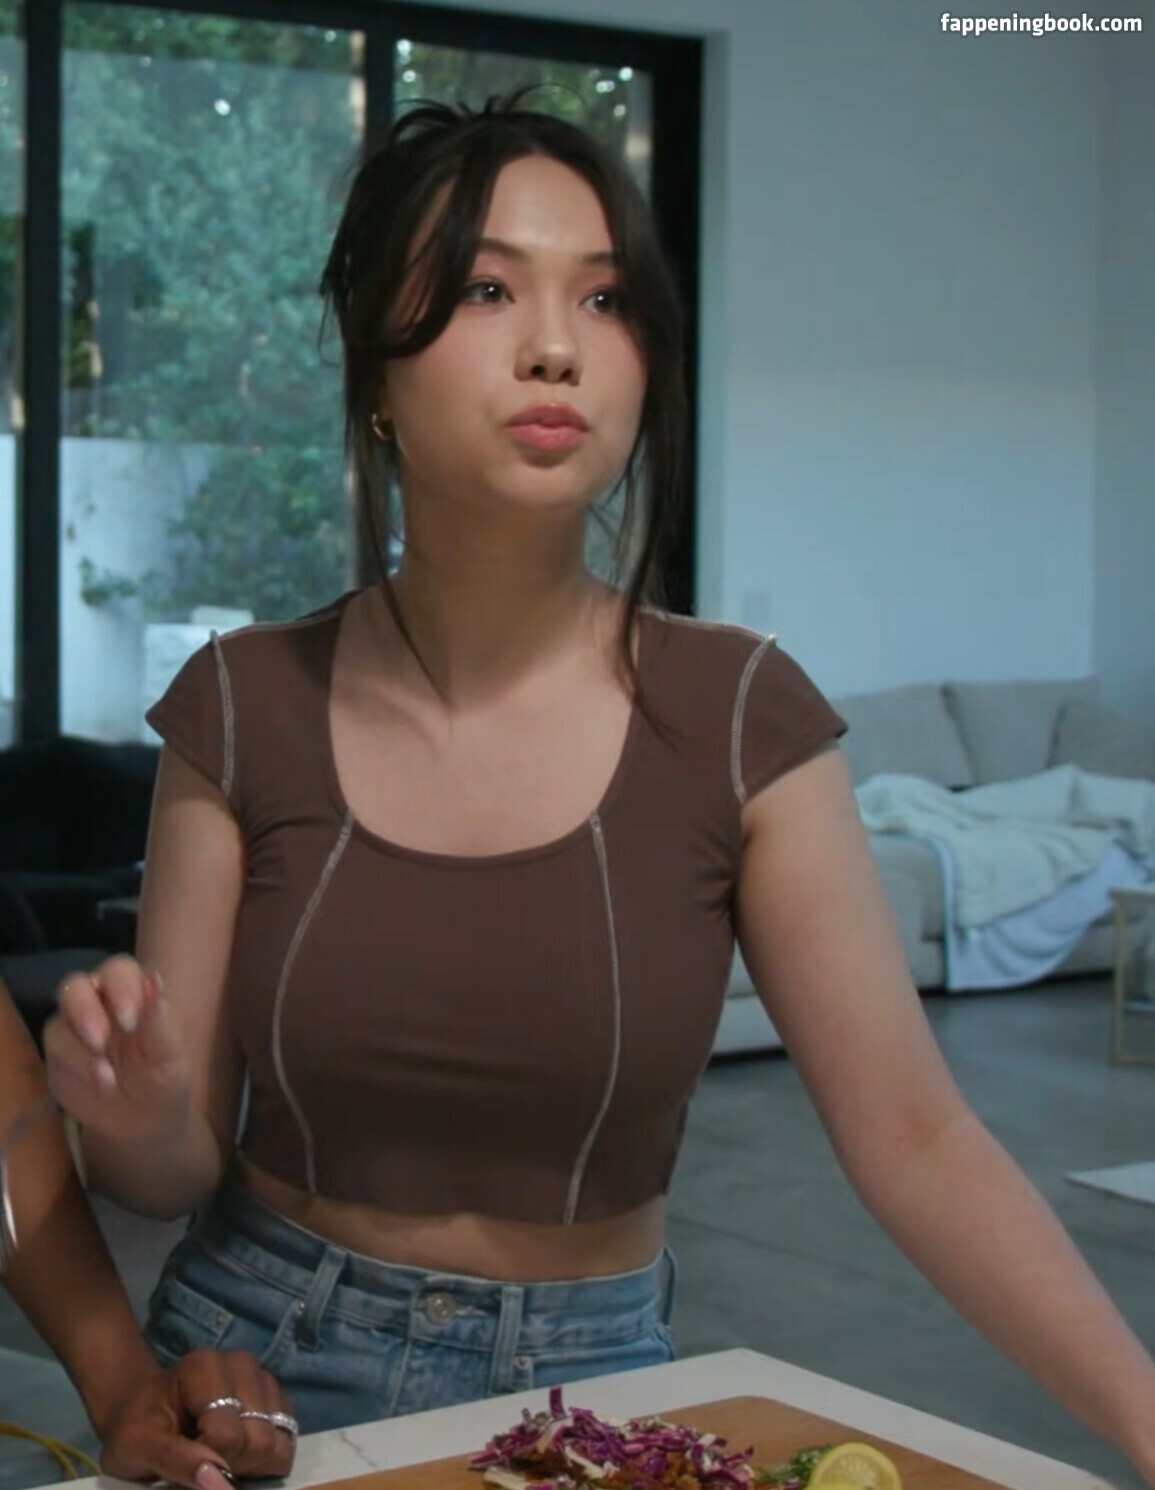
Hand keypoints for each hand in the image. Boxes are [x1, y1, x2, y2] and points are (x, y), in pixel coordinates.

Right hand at [43, 956, 191, 1144]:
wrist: (144, 1118)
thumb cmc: (163, 1076)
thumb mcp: (169, 1054)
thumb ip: (159, 1019)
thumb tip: (155, 979)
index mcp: (132, 991)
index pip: (119, 971)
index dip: (120, 988)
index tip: (129, 1021)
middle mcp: (98, 1002)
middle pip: (75, 986)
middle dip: (85, 1011)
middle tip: (101, 1042)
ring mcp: (74, 1027)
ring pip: (59, 1021)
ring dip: (80, 1048)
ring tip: (107, 1077)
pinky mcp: (58, 1055)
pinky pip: (55, 1052)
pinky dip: (76, 1067)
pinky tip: (102, 1083)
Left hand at [99, 1350, 296, 1484]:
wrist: (145, 1410)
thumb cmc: (136, 1429)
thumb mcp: (136, 1449)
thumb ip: (177, 1463)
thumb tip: (220, 1482)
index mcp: (204, 1367)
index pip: (228, 1434)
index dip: (206, 1462)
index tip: (182, 1460)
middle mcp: (242, 1364)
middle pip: (259, 1439)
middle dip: (233, 1465)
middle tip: (202, 1461)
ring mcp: (263, 1378)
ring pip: (280, 1441)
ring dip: (252, 1463)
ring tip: (221, 1456)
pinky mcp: (276, 1397)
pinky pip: (288, 1440)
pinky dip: (267, 1458)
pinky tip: (238, 1452)